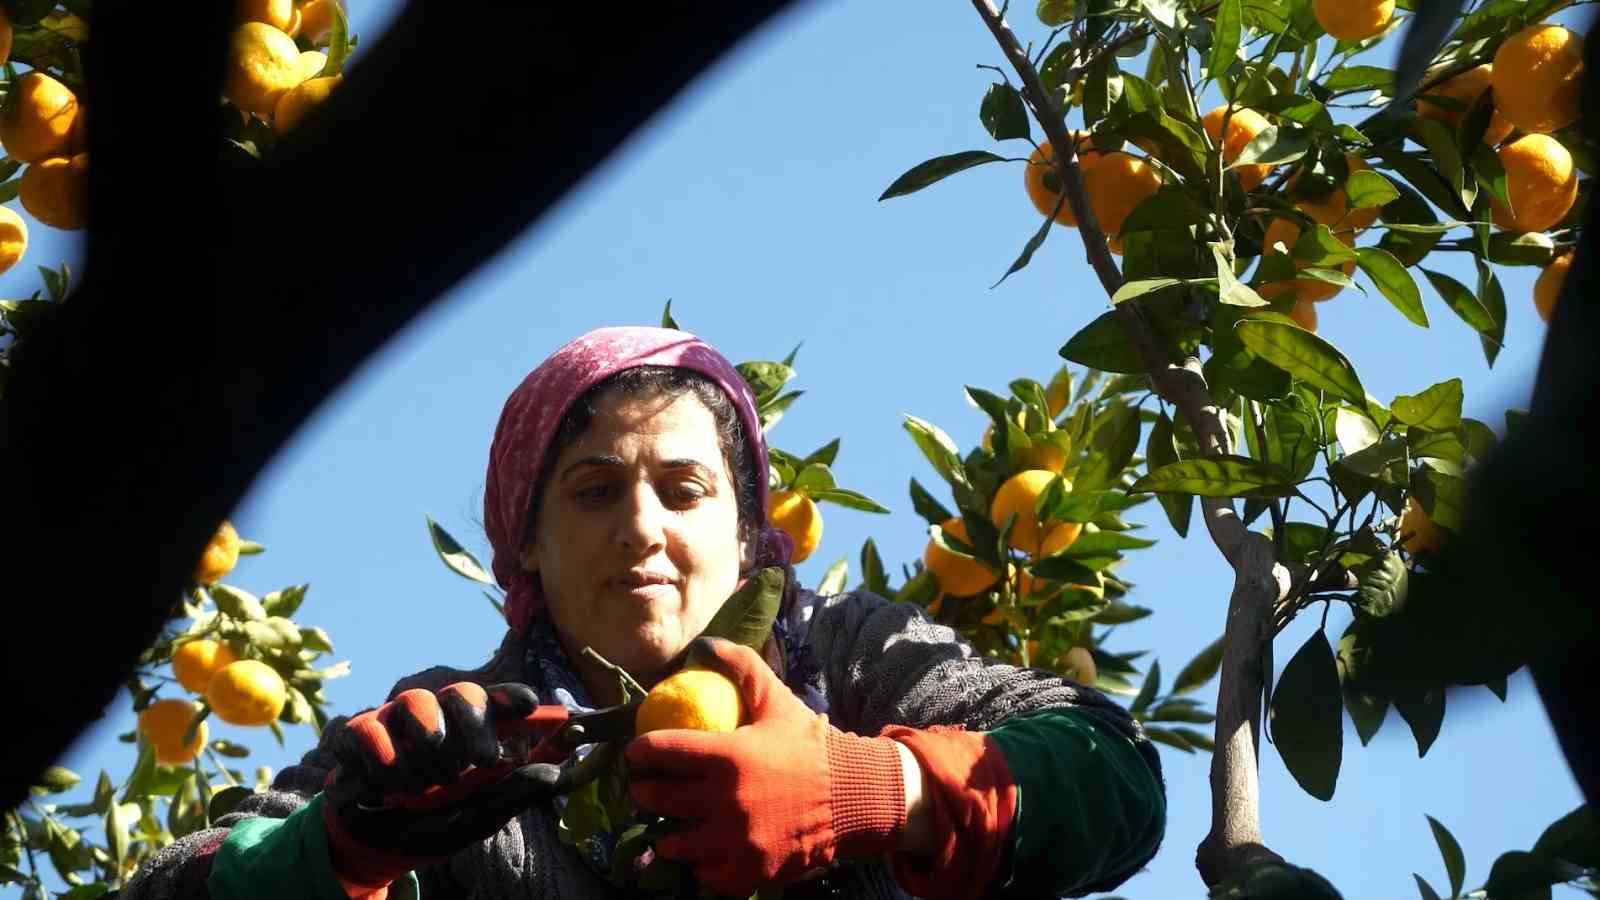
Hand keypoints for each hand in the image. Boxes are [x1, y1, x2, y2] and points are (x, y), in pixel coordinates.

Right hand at [322, 682, 565, 886]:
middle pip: (462, 692)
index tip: (529, 705)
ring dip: (427, 746)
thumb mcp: (476, 816)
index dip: (511, 697)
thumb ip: (512, 794)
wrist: (375, 845)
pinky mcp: (359, 732)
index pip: (495, 700)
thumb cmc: (434, 823)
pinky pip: (373, 729)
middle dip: (474, 723)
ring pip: (416, 701)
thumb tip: (556, 774)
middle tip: (483, 760)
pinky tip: (389, 788)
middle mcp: (437, 715)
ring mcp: (397, 719)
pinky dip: (386, 763)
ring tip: (427, 786)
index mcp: (470, 731)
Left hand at [625, 638, 906, 895]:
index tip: (635, 752)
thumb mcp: (776, 701)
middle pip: (660, 799)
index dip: (640, 751)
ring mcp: (737, 841)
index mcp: (729, 756)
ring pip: (677, 843)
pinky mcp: (750, 871)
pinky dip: (700, 864)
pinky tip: (702, 852)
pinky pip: (706, 874)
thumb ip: (742, 667)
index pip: (664, 751)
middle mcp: (727, 801)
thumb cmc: (809, 746)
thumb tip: (706, 644)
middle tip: (643, 787)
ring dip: (667, 833)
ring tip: (668, 825)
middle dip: (643, 791)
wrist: (853, 795)